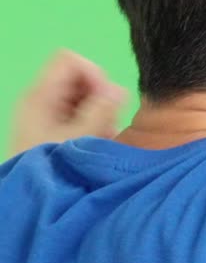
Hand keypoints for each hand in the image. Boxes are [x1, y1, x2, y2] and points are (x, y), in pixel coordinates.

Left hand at [7, 49, 128, 158]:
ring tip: (102, 140)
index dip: (94, 75)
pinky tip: (95, 146)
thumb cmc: (52, 168)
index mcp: (40, 95)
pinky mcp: (49, 129)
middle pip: (77, 79)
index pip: (70, 60)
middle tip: (107, 125)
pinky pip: (76, 115)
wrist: (29, 202)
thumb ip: (101, 111)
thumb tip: (120, 90)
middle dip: (99, 98)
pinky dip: (91, 125)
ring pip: (80, 98)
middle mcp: (40, 100)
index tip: (107, 101)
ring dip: (98, 115)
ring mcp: (43, 114)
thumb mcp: (79, 139)